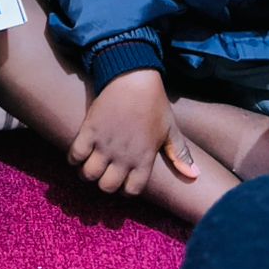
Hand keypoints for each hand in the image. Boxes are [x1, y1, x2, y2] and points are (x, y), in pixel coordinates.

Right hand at [69, 69, 199, 195]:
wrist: (133, 77)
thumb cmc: (154, 103)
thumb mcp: (170, 129)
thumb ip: (179, 155)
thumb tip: (194, 176)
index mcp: (144, 159)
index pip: (131, 190)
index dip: (125, 188)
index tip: (122, 178)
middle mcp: (123, 156)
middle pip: (107, 187)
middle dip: (105, 183)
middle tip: (105, 172)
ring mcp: (105, 144)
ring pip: (89, 174)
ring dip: (88, 172)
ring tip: (91, 163)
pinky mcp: (89, 130)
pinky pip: (75, 155)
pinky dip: (74, 158)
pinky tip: (79, 152)